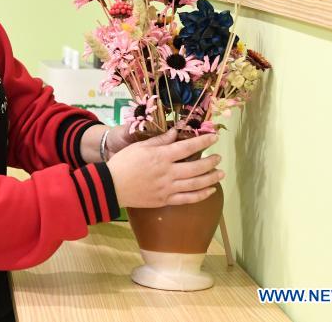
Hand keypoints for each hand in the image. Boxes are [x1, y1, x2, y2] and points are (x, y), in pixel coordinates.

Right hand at [106, 128, 222, 207]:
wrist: (112, 186)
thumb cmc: (123, 162)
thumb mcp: (139, 146)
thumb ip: (159, 140)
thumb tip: (175, 132)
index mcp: (161, 156)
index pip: (188, 147)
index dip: (203, 141)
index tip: (214, 137)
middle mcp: (168, 172)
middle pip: (196, 167)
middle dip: (210, 162)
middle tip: (218, 157)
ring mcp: (168, 188)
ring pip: (195, 184)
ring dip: (211, 178)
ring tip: (220, 174)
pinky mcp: (165, 200)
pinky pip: (188, 199)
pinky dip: (201, 195)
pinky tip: (210, 190)